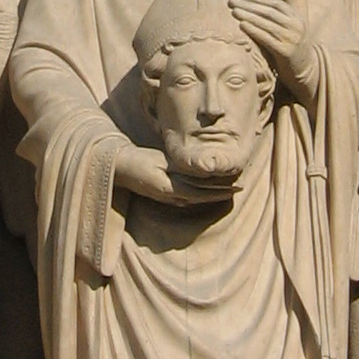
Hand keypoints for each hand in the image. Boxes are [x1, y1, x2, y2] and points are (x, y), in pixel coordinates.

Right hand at [114, 142, 231, 206]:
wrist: (117, 167)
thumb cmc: (137, 161)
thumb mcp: (159, 163)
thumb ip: (178, 170)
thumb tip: (198, 173)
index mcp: (172, 187)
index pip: (202, 191)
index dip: (220, 189)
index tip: (237, 186)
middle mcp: (172, 195)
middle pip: (202, 195)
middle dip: (220, 192)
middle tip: (241, 188)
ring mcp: (167, 196)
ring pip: (196, 197)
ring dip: (212, 194)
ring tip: (230, 190)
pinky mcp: (164, 194)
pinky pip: (186, 197)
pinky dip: (200, 195)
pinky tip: (207, 193)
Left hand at [229, 0, 315, 94]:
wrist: (304, 67)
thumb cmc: (288, 40)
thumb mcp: (282, 20)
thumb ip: (268, 0)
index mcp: (295, 15)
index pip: (274, 2)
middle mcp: (296, 25)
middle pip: (270, 12)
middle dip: (249, 6)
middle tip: (231, 1)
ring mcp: (293, 38)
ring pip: (268, 24)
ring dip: (250, 17)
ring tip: (234, 12)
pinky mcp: (287, 52)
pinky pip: (268, 39)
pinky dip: (255, 31)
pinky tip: (243, 26)